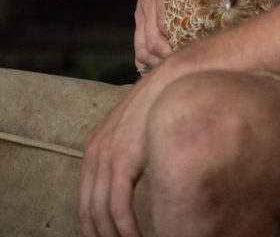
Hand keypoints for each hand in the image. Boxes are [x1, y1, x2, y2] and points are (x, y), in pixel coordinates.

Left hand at [79, 66, 164, 236]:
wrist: (171, 82)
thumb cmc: (160, 104)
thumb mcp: (133, 129)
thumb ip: (125, 151)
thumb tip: (130, 177)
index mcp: (94, 146)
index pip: (85, 197)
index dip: (93, 223)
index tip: (107, 236)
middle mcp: (94, 152)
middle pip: (88, 210)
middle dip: (100, 234)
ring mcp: (106, 158)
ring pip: (101, 214)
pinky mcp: (122, 163)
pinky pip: (118, 209)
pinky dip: (127, 230)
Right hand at [134, 0, 191, 70]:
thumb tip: (231, 0)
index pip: (166, 23)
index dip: (178, 42)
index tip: (195, 52)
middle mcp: (148, 1)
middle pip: (153, 41)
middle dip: (168, 58)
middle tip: (187, 64)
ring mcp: (141, 12)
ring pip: (142, 47)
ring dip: (157, 62)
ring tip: (176, 68)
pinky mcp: (138, 19)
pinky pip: (137, 45)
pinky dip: (146, 60)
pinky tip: (160, 67)